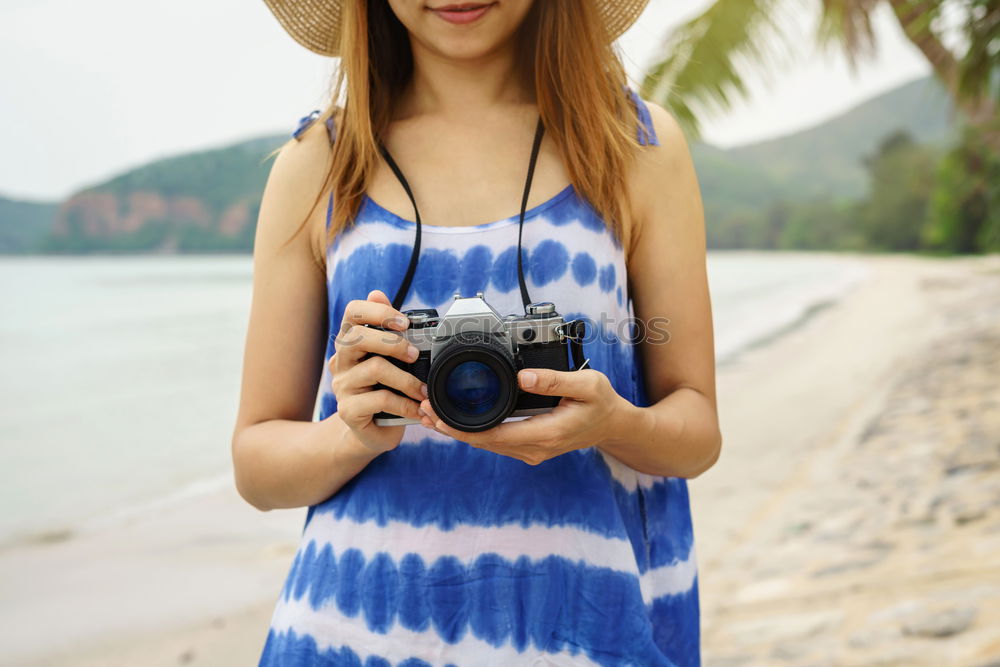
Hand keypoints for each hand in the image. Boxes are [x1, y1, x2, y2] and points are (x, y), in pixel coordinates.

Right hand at [330, 289, 427, 453]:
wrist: (372, 431)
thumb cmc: (384, 390)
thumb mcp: (390, 359)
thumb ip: (387, 330)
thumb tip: (377, 294)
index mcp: (351, 342)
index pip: (353, 312)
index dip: (379, 312)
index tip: (404, 322)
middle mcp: (341, 360)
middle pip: (358, 337)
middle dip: (393, 342)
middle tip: (415, 355)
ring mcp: (342, 386)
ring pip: (374, 369)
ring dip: (406, 379)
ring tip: (422, 389)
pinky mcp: (348, 410)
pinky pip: (379, 400)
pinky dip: (404, 404)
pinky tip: (416, 408)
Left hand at [419, 367, 633, 464]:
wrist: (613, 425)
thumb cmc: (601, 404)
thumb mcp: (586, 386)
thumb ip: (554, 380)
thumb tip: (523, 377)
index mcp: (544, 434)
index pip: (492, 436)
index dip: (460, 429)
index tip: (437, 415)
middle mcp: (533, 448)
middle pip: (482, 443)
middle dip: (450, 429)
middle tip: (421, 410)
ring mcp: (530, 450)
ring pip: (486, 444)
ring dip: (458, 431)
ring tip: (429, 415)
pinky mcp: (528, 446)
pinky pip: (495, 441)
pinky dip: (472, 432)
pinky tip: (456, 421)